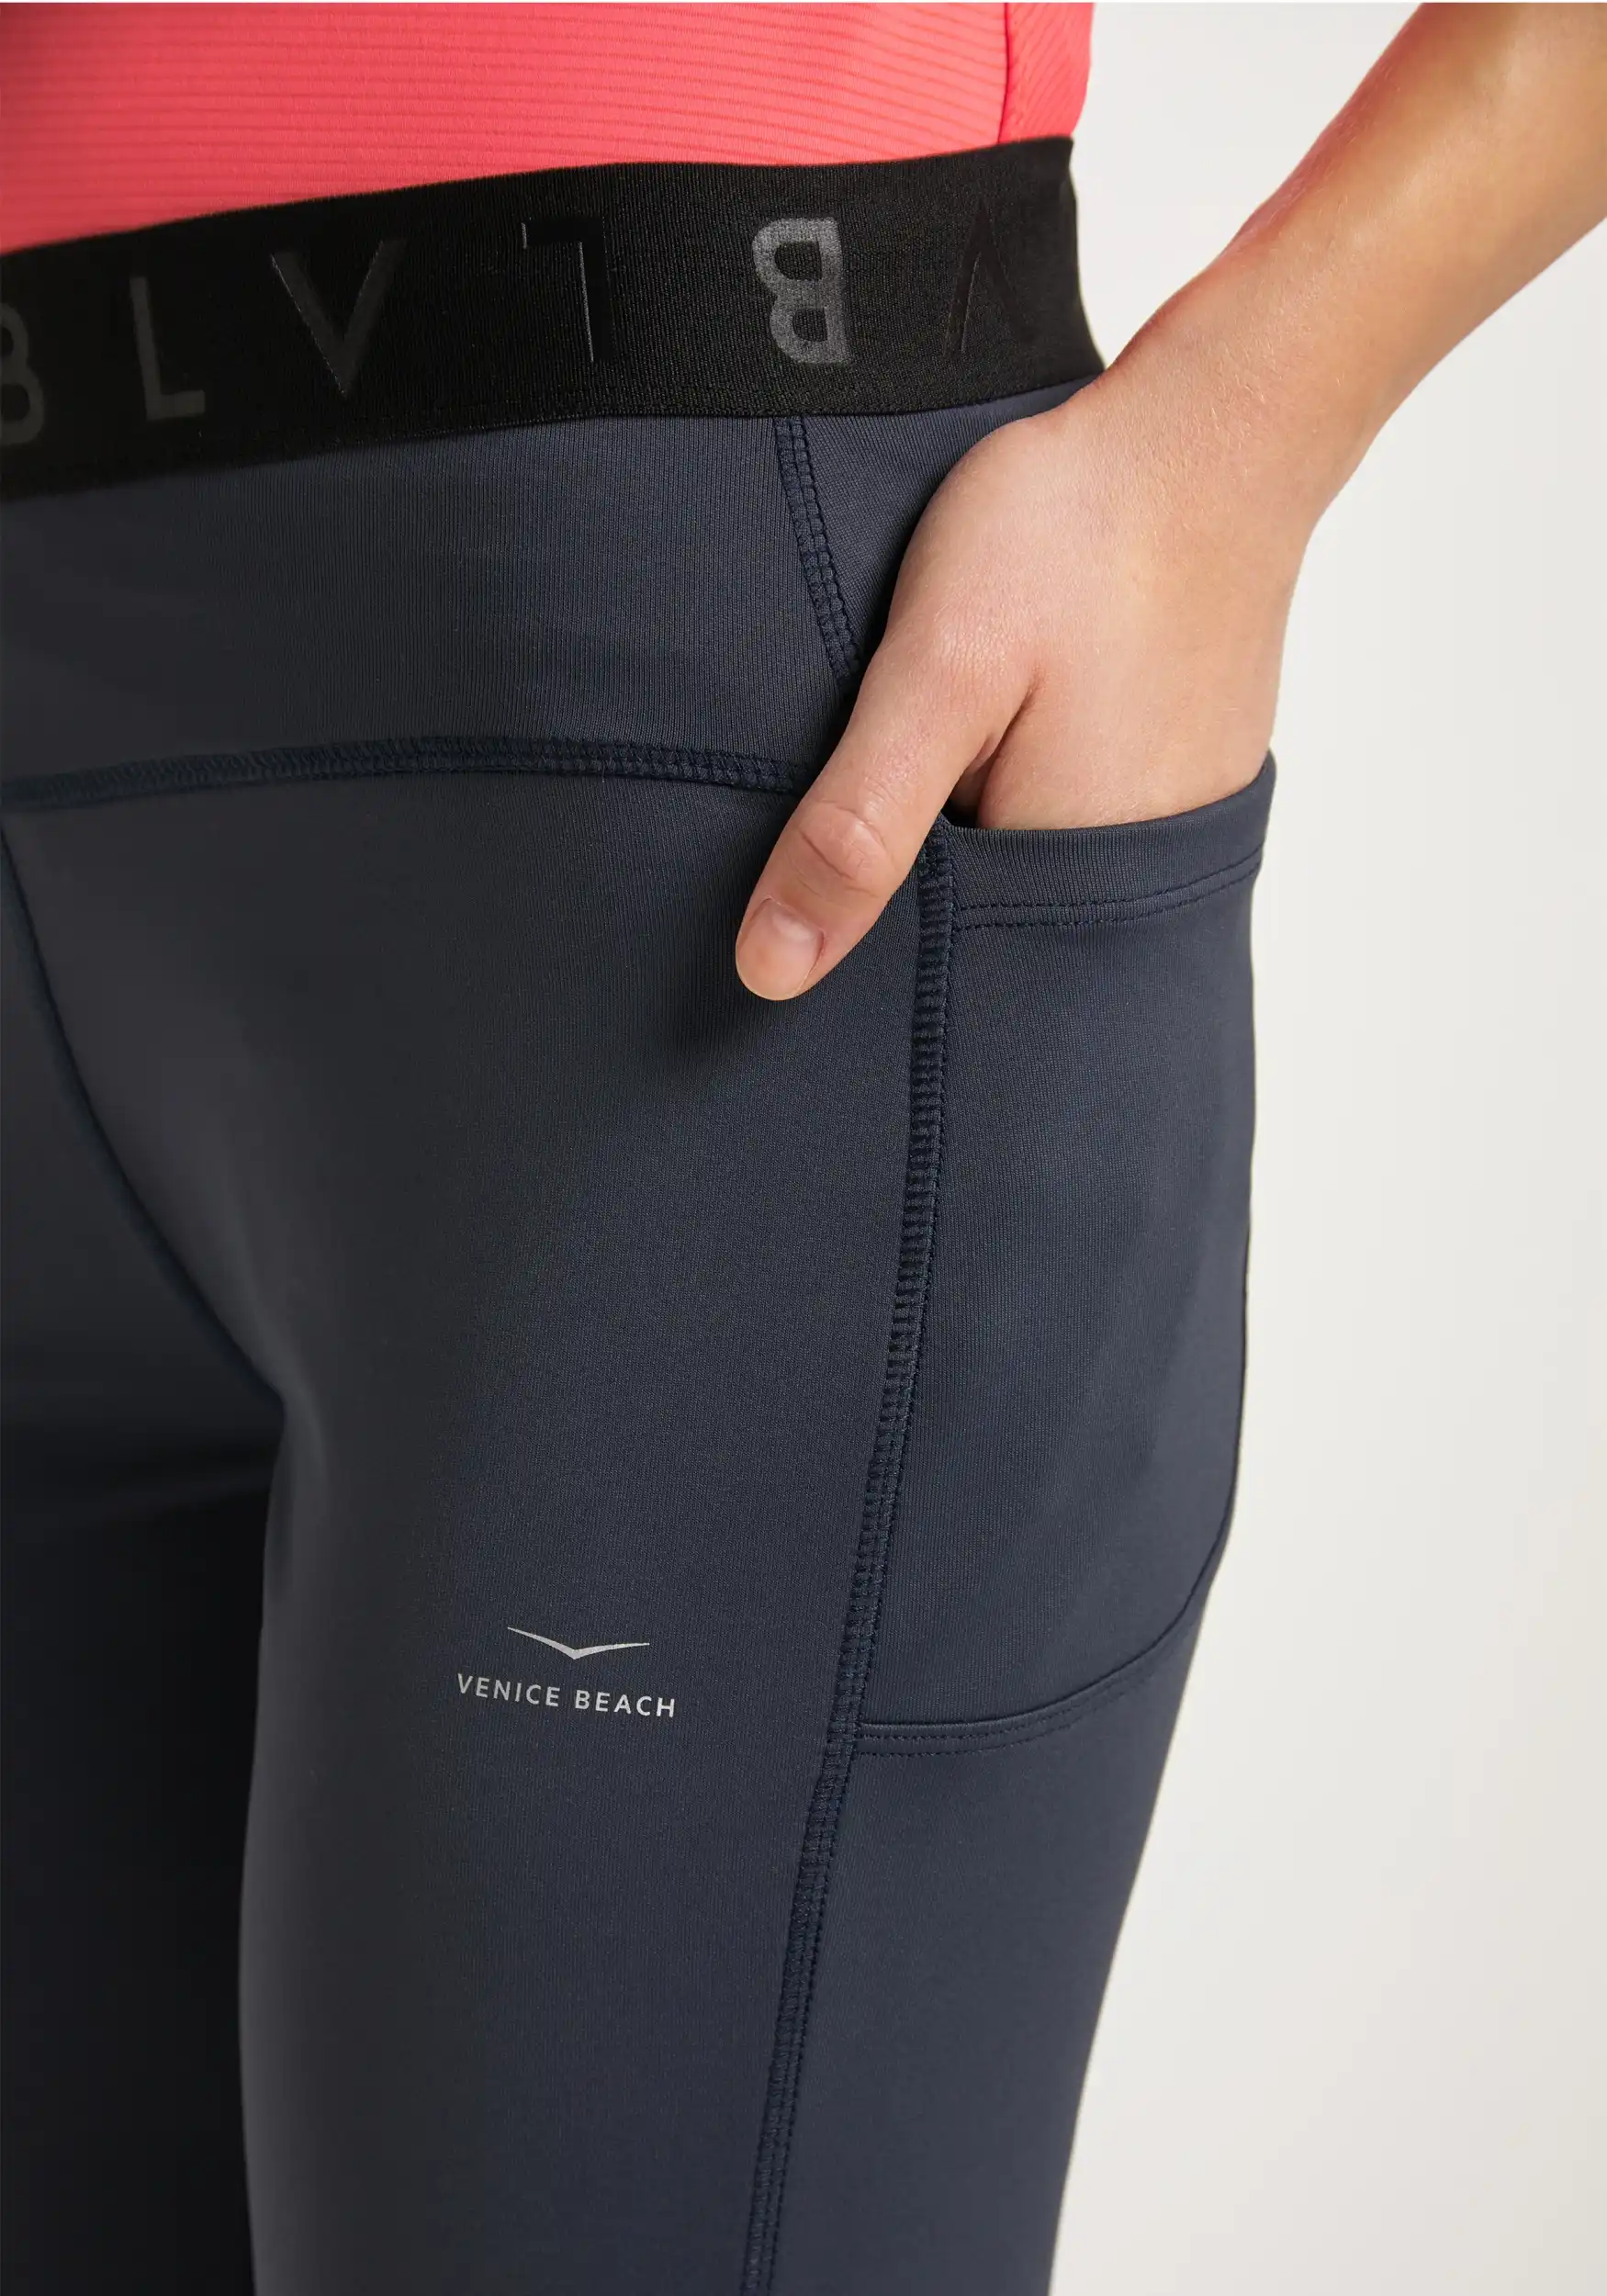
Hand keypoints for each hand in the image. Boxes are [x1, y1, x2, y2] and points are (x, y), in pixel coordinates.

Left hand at [733, 328, 1309, 999]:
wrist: (1220, 424)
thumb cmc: (1079, 534)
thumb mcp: (938, 673)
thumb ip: (858, 824)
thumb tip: (769, 973)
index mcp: (1070, 884)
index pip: (938, 983)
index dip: (862, 946)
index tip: (805, 891)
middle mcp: (1137, 882)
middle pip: (986, 935)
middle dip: (916, 892)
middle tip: (875, 793)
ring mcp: (1172, 825)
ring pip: (1026, 871)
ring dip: (967, 834)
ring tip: (941, 750)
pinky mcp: (1182, 773)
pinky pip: (1076, 819)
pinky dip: (1021, 791)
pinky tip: (999, 728)